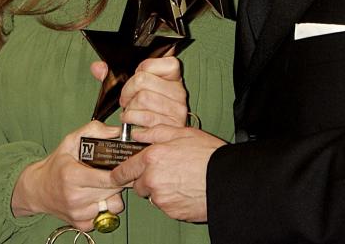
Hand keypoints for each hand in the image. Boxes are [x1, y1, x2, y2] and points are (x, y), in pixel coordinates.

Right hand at [11, 120, 124, 229]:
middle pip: (114, 191)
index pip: (108, 179)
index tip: (126, 166)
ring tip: (104, 185)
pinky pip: (105, 217)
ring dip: (113, 195)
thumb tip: (116, 131)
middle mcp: (75, 197)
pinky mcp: (81, 224)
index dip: (121, 172)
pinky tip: (97, 198)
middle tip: (113, 171)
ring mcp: (78, 213)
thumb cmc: (56, 164)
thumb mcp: (71, 141)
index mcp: (73, 176)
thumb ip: (94, 130)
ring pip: (113, 206)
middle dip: (119, 180)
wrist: (37, 189)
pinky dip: (105, 207)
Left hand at [91, 57, 187, 128]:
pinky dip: (132, 119)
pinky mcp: (171, 124)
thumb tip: (97, 67)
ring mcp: (176, 108)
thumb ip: (115, 76)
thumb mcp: (137, 88)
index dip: (140, 70)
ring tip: (130, 111)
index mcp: (173, 76)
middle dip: (127, 91)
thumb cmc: (148, 109)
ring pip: (142, 98)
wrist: (162, 136)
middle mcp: (178, 91)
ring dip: (129, 108)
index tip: (137, 77)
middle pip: (142, 80)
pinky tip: (132, 121)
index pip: (155, 62)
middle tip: (126, 99)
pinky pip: (145, 117)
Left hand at [110, 125, 225, 221]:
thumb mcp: (183, 133)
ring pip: (153, 196)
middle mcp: (153, 179)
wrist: (227, 179)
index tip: (117, 175)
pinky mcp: (171, 212)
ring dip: (161, 191)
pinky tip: (186, 190)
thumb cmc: (208, 155)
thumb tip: (138, 133)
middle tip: (166, 173)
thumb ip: (156, 132)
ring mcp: (161, 198)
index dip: (120, 173)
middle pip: (138, 185)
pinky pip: (166, 207)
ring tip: (181, 180)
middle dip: (147, 180)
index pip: (124, 170)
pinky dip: (172, 201)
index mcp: (152, 158)